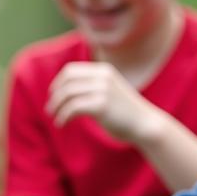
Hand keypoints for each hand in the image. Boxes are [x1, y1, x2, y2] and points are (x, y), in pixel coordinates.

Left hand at [46, 61, 162, 144]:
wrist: (145, 124)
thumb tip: (64, 93)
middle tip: (50, 110)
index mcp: (103, 71)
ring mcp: (102, 90)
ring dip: (57, 107)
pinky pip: (73, 108)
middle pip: (67, 82)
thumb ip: (91, 88)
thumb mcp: (109, 92)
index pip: (70, 71)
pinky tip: (62, 124)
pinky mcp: (101, 105)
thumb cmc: (125, 112)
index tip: (53, 96)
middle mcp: (102, 77)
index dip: (58, 83)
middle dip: (55, 96)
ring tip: (55, 118)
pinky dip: (63, 117)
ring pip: (68, 94)